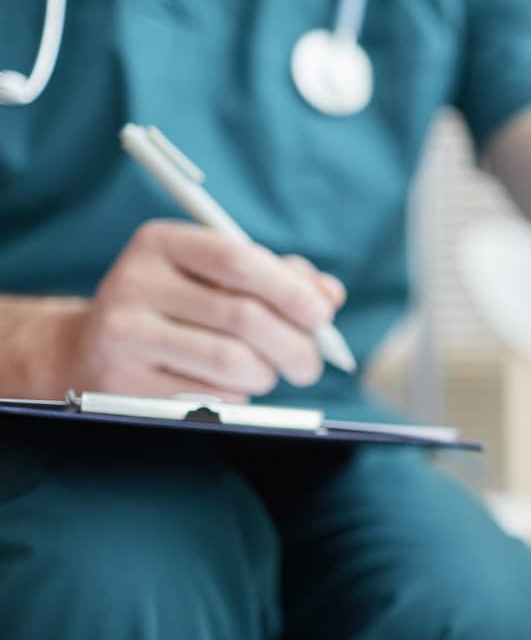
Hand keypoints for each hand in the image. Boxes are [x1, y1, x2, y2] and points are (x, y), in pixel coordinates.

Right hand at [57, 221, 344, 400]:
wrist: (91, 349)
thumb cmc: (177, 307)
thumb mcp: (216, 277)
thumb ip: (277, 278)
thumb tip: (329, 295)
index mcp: (162, 243)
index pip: (239, 260)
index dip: (291, 291)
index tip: (322, 317)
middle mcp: (135, 282)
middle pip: (243, 317)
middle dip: (295, 346)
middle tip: (310, 364)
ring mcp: (124, 334)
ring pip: (230, 361)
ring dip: (266, 374)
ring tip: (267, 373)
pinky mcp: (122, 382)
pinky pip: (208, 396)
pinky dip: (236, 396)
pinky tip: (229, 387)